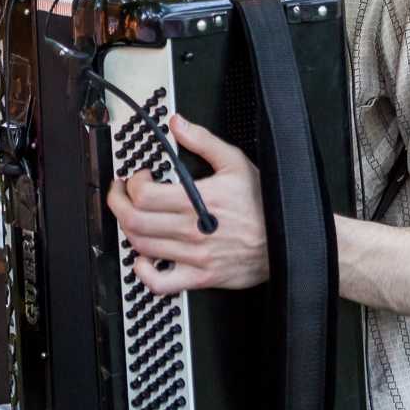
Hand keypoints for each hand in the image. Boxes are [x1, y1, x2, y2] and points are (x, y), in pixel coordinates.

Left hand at [106, 114, 268, 294]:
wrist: (290, 241)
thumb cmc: (264, 204)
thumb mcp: (236, 163)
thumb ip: (203, 141)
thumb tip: (178, 124)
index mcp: (197, 200)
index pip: (144, 195)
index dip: (132, 184)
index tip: (138, 178)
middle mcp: (191, 230)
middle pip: (135, 221)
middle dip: (119, 203)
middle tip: (122, 194)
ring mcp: (194, 256)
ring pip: (142, 247)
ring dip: (128, 230)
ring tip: (133, 217)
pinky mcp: (200, 277)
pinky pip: (161, 284)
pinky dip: (144, 273)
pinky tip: (144, 259)